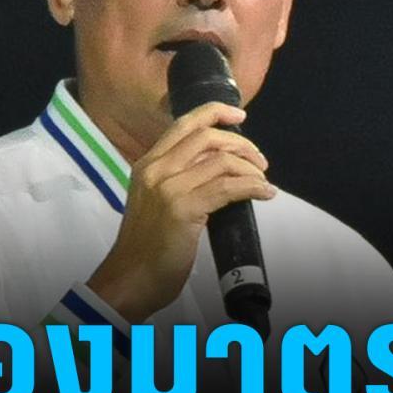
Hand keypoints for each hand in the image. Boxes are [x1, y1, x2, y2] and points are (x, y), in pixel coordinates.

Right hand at [87, 101, 275, 322]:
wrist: (129, 279)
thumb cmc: (145, 246)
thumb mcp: (155, 201)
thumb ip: (177, 179)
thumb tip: (216, 167)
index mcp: (147, 164)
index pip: (184, 124)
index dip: (215, 113)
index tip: (240, 117)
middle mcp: (155, 169)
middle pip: (207, 137)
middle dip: (241, 144)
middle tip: (260, 162)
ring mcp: (167, 188)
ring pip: (221, 161)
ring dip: (250, 169)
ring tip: (262, 182)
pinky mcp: (182, 209)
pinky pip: (227, 187)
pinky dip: (252, 187)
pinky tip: (263, 194)